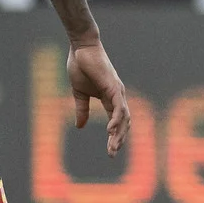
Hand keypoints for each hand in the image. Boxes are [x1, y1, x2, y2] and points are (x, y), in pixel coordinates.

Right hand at [68, 40, 131, 155]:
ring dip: (119, 133)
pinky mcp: (113, 87)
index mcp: (109, 98)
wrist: (81, 48)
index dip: (113, 137)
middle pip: (123, 123)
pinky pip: (118, 107)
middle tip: (112, 154)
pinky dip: (116, 119)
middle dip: (118, 139)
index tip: (110, 151)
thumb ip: (82, 110)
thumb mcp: (79, 93)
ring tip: (112, 147)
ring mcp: (117, 92)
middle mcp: (117, 97)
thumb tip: (80, 127)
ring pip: (124, 117)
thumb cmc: (80, 66)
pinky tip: (110, 130)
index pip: (115, 121)